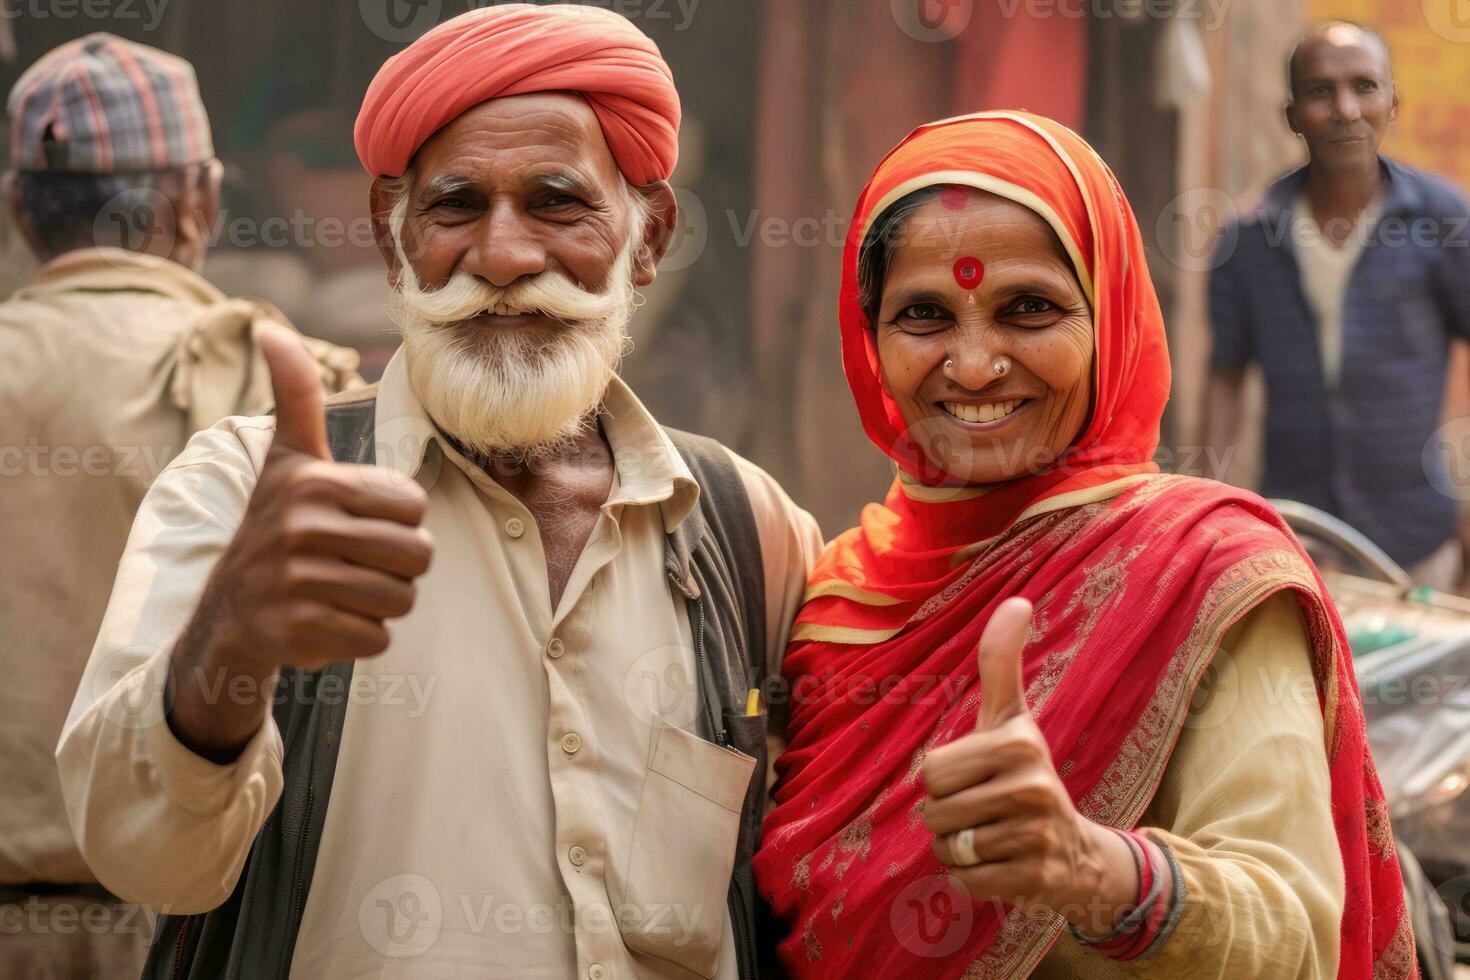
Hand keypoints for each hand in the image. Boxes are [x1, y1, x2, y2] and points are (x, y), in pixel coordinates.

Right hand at [167, 326, 432, 758]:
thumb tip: (271, 328)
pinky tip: (326, 622)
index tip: (356, 524)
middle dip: (396, 568)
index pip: (415, 507)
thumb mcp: (286, 459)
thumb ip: (295, 396)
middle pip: (417, 555)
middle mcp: (303, 528)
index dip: (397, 521)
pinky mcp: (298, 630)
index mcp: (316, 482)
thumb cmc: (274, 526)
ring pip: (401, 599)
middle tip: (353, 565)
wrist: (229, 613)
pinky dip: (360, 638)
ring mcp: (298, 581)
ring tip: (340, 592)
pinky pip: (377, 639)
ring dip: (380, 604)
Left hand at [921, 598, 1135, 927]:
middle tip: (983, 811)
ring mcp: (1035, 835)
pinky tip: (1000, 864)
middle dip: (947, 817)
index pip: (931, 771)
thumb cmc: (1025, 772)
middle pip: (935, 812)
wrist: (1075, 851)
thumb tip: (1018, 600)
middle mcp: (1032, 786)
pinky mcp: (1033, 879)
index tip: (977, 776)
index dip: (943, 780)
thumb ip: (1001, 661)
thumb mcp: (1012, 717)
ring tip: (991, 836)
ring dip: (958, 848)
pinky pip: (964, 880)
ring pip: (948, 847)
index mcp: (1019, 742)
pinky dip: (972, 877)